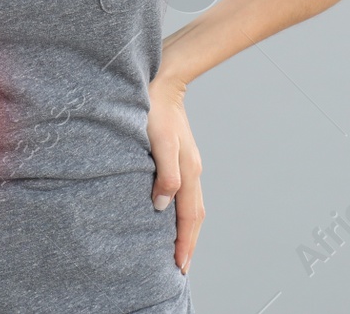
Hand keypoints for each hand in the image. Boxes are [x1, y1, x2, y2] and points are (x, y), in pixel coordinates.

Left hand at [146, 74, 203, 274]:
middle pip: (195, 216)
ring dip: (187, 231)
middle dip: (189, 244)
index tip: (179, 266)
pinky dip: (182, 213)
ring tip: (178, 249)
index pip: (189, 217)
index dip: (185, 243)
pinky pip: (186, 194)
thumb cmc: (155, 109)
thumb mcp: (158, 140)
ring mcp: (188, 164)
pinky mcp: (180, 158)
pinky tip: (171, 215)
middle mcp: (192, 171)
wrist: (161, 81)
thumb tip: (162, 205)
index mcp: (189, 171)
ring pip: (192, 206)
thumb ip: (164, 173)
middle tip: (180, 267)